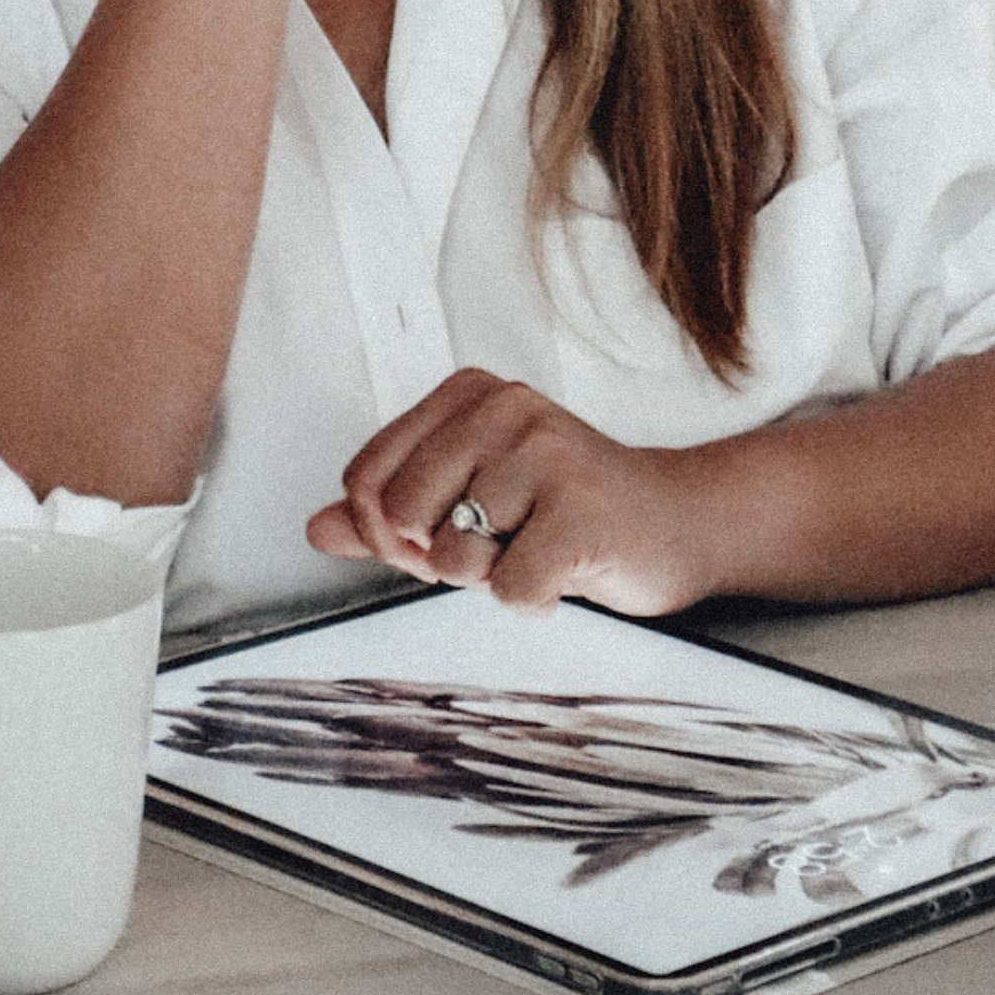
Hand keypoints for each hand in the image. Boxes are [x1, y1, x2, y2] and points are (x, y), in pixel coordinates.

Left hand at [306, 369, 727, 617]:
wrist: (676, 522)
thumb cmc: (563, 511)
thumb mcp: (471, 497)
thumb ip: (391, 512)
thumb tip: (318, 527)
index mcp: (469, 393)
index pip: (367, 474)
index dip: (383, 531)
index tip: (429, 542)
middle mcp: (506, 408)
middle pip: (401, 512)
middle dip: (434, 557)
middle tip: (493, 550)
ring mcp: (547, 453)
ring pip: (453, 555)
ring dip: (490, 576)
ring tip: (537, 549)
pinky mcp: (581, 509)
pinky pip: (509, 589)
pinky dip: (534, 600)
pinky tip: (567, 570)